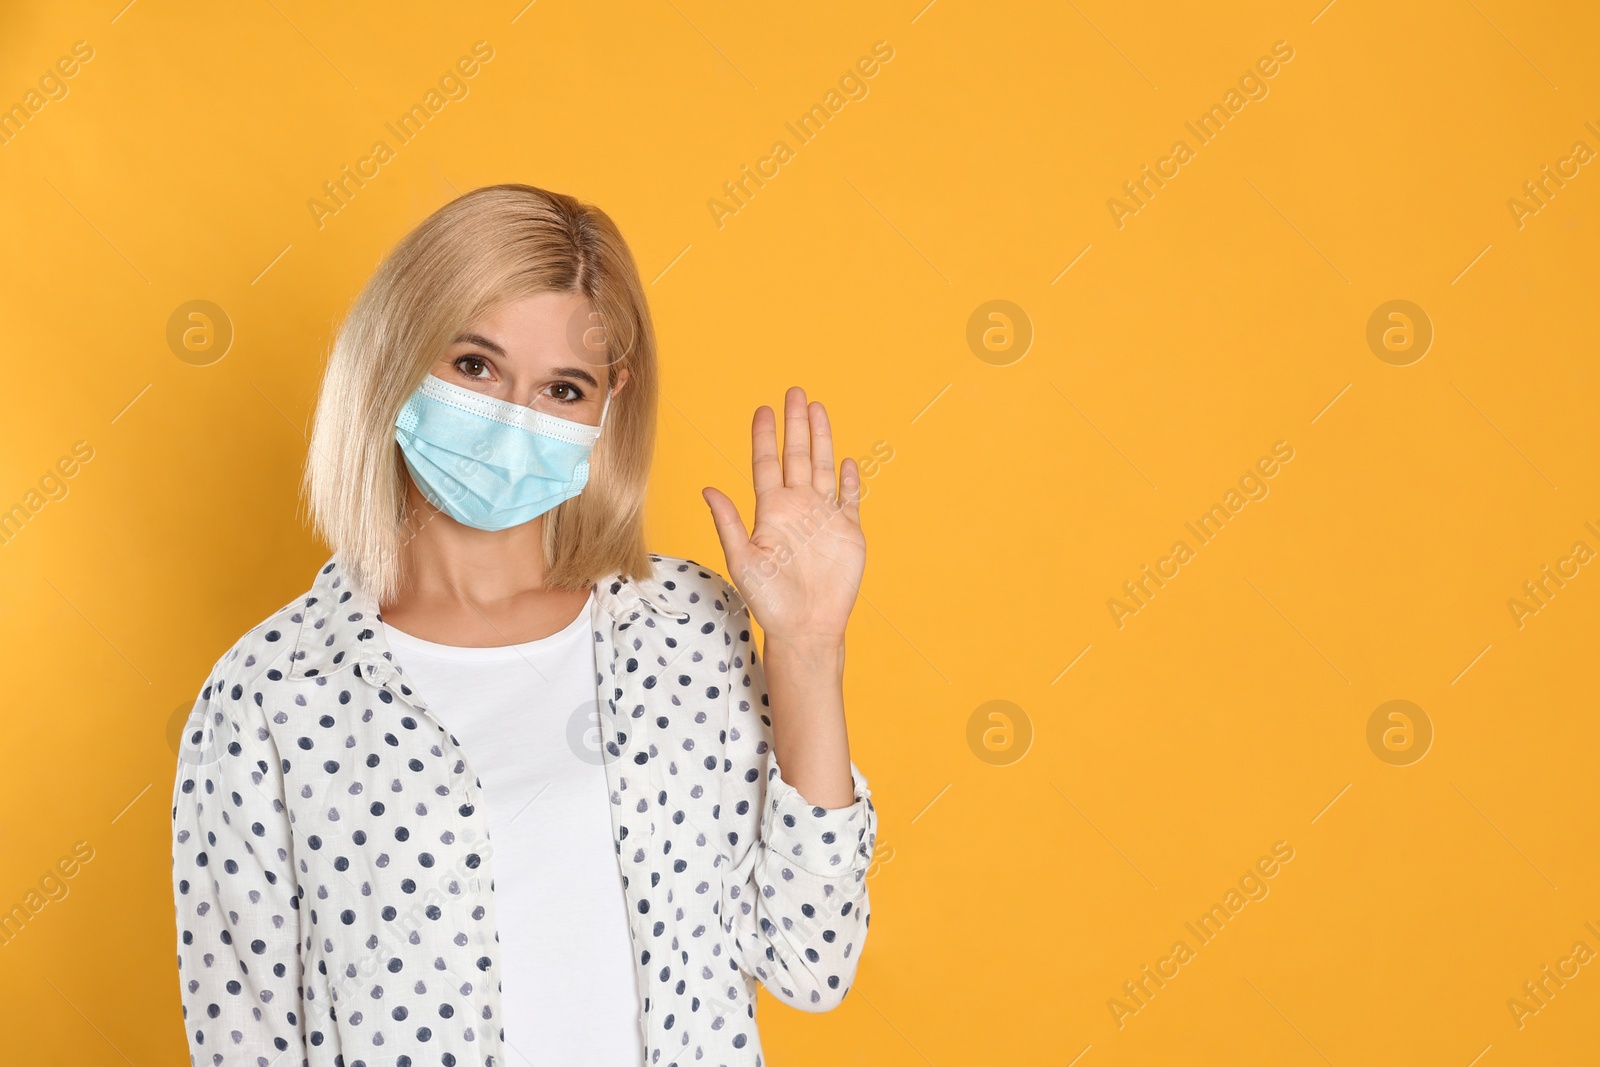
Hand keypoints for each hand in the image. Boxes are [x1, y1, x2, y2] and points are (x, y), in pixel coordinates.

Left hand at [701, 386, 865, 645]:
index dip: (765, 435)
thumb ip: (728, 522)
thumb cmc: (769, 600)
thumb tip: (707, 489)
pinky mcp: (848, 532)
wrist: (806, 626)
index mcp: (771, 511)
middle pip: (796, 455)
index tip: (763, 408)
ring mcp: (824, 517)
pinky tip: (847, 461)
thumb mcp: (742, 559)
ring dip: (821, 439)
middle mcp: (798, 508)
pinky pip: (850, 498)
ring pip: (822, 467)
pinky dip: (850, 479)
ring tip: (818, 409)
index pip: (767, 463)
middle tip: (795, 392)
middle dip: (796, 424)